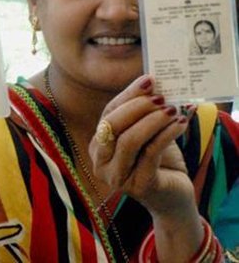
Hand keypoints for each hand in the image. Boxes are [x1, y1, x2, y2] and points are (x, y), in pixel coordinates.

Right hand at [89, 75, 195, 216]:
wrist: (174, 198)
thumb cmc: (159, 163)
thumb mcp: (147, 135)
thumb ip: (143, 115)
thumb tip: (152, 84)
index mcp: (97, 146)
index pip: (108, 114)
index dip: (127, 95)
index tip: (149, 80)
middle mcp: (100, 163)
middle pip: (111, 126)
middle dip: (137, 107)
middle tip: (161, 97)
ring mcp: (116, 177)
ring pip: (128, 140)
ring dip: (152, 121)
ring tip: (173, 110)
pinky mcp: (138, 186)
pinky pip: (150, 154)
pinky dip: (166, 135)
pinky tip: (181, 124)